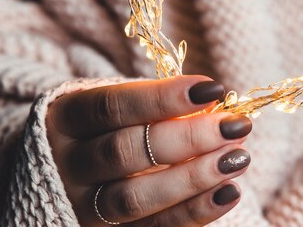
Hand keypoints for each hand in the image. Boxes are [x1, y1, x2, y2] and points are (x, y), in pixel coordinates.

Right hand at [46, 75, 251, 225]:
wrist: (65, 172)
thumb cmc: (105, 127)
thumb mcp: (117, 107)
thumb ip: (156, 107)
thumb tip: (216, 105)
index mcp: (67, 119)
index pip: (113, 106)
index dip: (163, 98)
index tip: (213, 89)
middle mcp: (67, 164)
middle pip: (125, 152)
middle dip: (187, 139)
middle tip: (235, 126)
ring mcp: (82, 205)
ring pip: (134, 198)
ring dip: (193, 179)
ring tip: (237, 158)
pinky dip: (193, 212)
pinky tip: (229, 193)